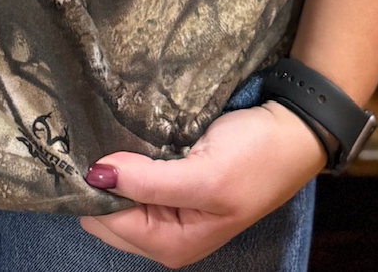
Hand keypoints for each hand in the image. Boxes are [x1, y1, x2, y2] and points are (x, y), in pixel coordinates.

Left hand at [78, 102, 324, 268]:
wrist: (292, 132)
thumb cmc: (256, 159)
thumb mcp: (207, 175)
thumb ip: (150, 182)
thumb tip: (98, 175)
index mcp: (171, 244)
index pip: (105, 222)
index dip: (94, 188)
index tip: (85, 148)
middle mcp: (164, 234)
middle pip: (104, 213)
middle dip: (100, 180)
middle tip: (96, 136)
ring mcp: (167, 209)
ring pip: (116, 193)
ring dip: (111, 167)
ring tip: (107, 132)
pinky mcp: (172, 183)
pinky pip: (132, 176)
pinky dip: (125, 159)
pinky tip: (123, 136)